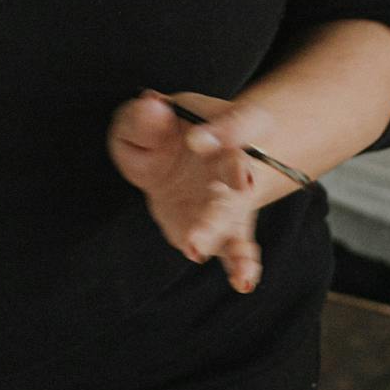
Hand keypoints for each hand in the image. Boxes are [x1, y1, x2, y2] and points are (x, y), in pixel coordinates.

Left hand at [106, 88, 272, 292]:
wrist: (182, 160)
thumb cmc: (167, 133)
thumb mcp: (148, 118)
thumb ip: (146, 117)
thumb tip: (151, 107)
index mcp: (227, 127)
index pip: (236, 121)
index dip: (221, 128)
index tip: (196, 137)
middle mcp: (234, 163)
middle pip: (239, 167)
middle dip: (239, 175)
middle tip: (242, 182)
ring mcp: (229, 200)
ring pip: (234, 214)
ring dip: (224, 228)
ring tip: (205, 247)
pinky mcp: (222, 230)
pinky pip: (236, 248)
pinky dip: (242, 264)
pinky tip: (244, 281)